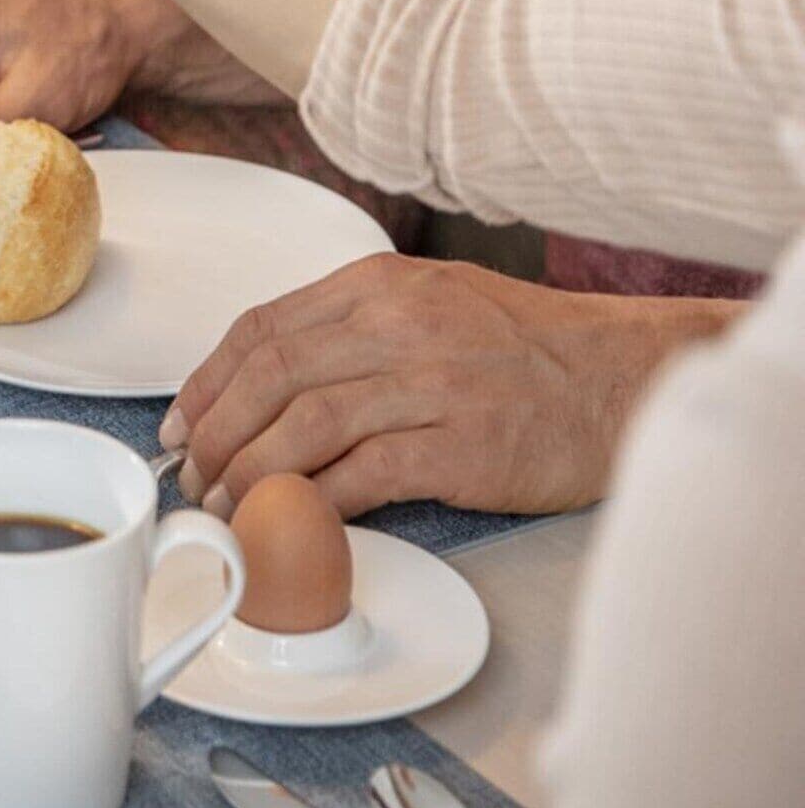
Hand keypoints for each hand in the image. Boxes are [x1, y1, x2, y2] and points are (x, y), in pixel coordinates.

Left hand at [163, 254, 730, 517]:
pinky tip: (289, 523)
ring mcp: (430, 383)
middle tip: (192, 477)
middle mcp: (396, 324)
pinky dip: (312, 502)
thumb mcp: (431, 303)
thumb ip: (351, 329)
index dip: (206, 382)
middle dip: (215, 434)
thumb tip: (265, 385)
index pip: (260, 329)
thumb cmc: (528, 348)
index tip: (179, 424)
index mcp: (377, 284)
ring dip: (249, 474)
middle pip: (269, 378)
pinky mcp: (461, 446)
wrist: (628, 378)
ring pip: (302, 427)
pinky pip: (361, 475)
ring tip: (227, 507)